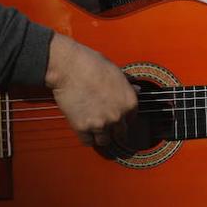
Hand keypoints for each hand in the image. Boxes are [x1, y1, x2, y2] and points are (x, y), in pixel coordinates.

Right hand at [45, 32, 136, 146]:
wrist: (69, 67)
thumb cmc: (92, 64)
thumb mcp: (116, 72)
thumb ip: (127, 86)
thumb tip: (137, 89)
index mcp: (129, 102)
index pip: (132, 119)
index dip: (123, 118)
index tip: (116, 116)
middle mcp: (118, 115)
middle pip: (120, 134)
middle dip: (113, 129)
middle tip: (105, 123)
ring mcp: (101, 123)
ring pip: (105, 141)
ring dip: (100, 135)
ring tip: (94, 127)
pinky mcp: (83, 127)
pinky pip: (88, 141)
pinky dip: (86, 137)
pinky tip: (84, 129)